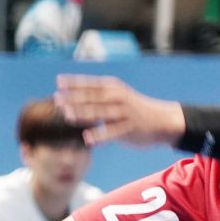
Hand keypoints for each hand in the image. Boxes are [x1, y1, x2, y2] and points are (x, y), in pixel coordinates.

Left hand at [55, 75, 185, 146]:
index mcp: (115, 89)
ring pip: (101, 113)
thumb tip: (72, 97)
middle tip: (57, 99)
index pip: (91, 84)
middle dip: (74, 98)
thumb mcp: (119, 96)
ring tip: (67, 115)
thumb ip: (99, 97)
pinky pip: (112, 132)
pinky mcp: (130, 129)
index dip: (75, 82)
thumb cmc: (135, 109)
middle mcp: (119, 98)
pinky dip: (99, 135)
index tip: (58, 82)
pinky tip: (87, 138)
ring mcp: (125, 113)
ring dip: (83, 113)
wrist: (162, 121)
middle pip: (93, 97)